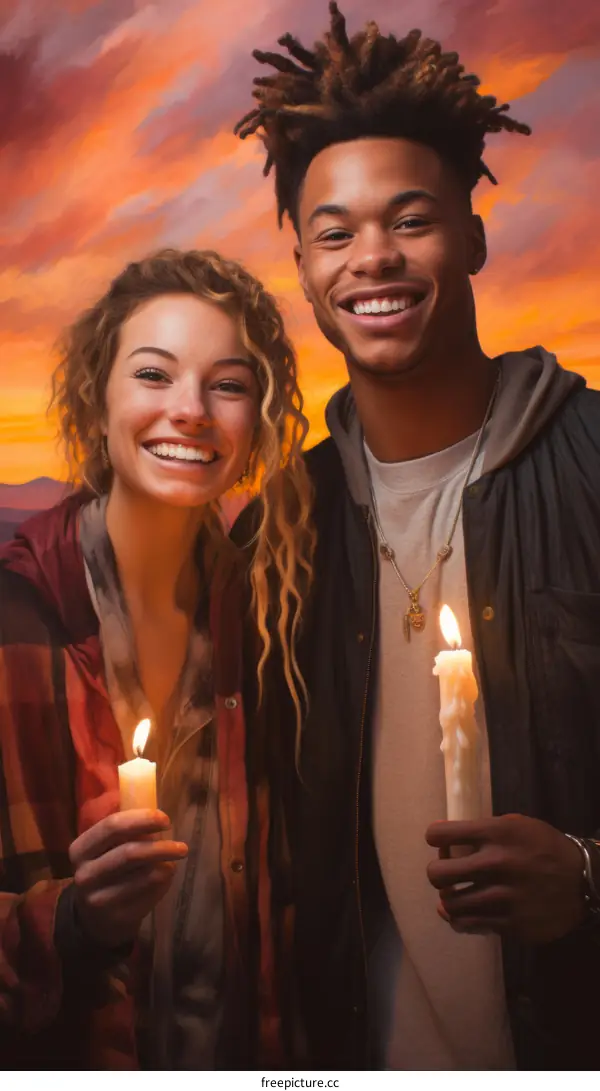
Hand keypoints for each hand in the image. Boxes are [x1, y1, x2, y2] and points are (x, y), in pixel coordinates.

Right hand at [69, 809, 187, 948]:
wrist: (94, 919)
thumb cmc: (107, 870)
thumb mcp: (105, 849)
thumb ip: (125, 831)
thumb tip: (158, 816)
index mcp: (80, 849)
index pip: (111, 826)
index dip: (141, 819)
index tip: (165, 819)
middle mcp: (85, 874)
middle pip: (130, 853)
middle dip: (161, 847)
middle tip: (182, 846)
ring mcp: (99, 899)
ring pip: (144, 876)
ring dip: (166, 865)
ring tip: (175, 859)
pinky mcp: (117, 917)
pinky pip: (150, 894)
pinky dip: (164, 882)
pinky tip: (166, 875)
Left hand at [425, 814, 584, 943]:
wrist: (584, 881)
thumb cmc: (545, 848)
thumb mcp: (517, 825)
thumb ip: (483, 832)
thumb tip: (447, 846)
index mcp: (497, 833)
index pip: (441, 834)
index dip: (435, 838)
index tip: (440, 843)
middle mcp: (497, 864)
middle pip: (437, 874)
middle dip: (436, 873)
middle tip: (445, 874)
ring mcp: (504, 897)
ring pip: (450, 905)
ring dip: (448, 899)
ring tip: (455, 894)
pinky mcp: (511, 924)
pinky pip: (470, 925)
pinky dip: (461, 919)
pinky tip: (465, 912)